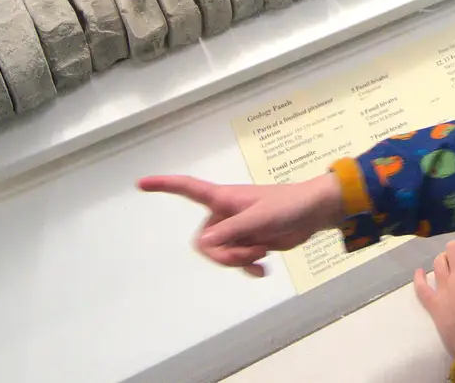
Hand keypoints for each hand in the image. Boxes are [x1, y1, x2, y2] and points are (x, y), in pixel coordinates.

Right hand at [137, 173, 344, 276]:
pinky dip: (246, 266)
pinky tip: (262, 270)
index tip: (140, 183)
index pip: (187, 189)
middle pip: (204, 241)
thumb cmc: (289, 206)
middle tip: (252, 250)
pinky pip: (235, 260)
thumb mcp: (260, 219)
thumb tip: (204, 242)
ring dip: (239, 259)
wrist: (314, 214)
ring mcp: (236, 228)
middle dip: (224, 253)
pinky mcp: (249, 241)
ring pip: (220, 254)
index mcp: (223, 199)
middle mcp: (225, 213)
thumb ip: (232, 231)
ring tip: (262, 253)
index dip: (164, 186)